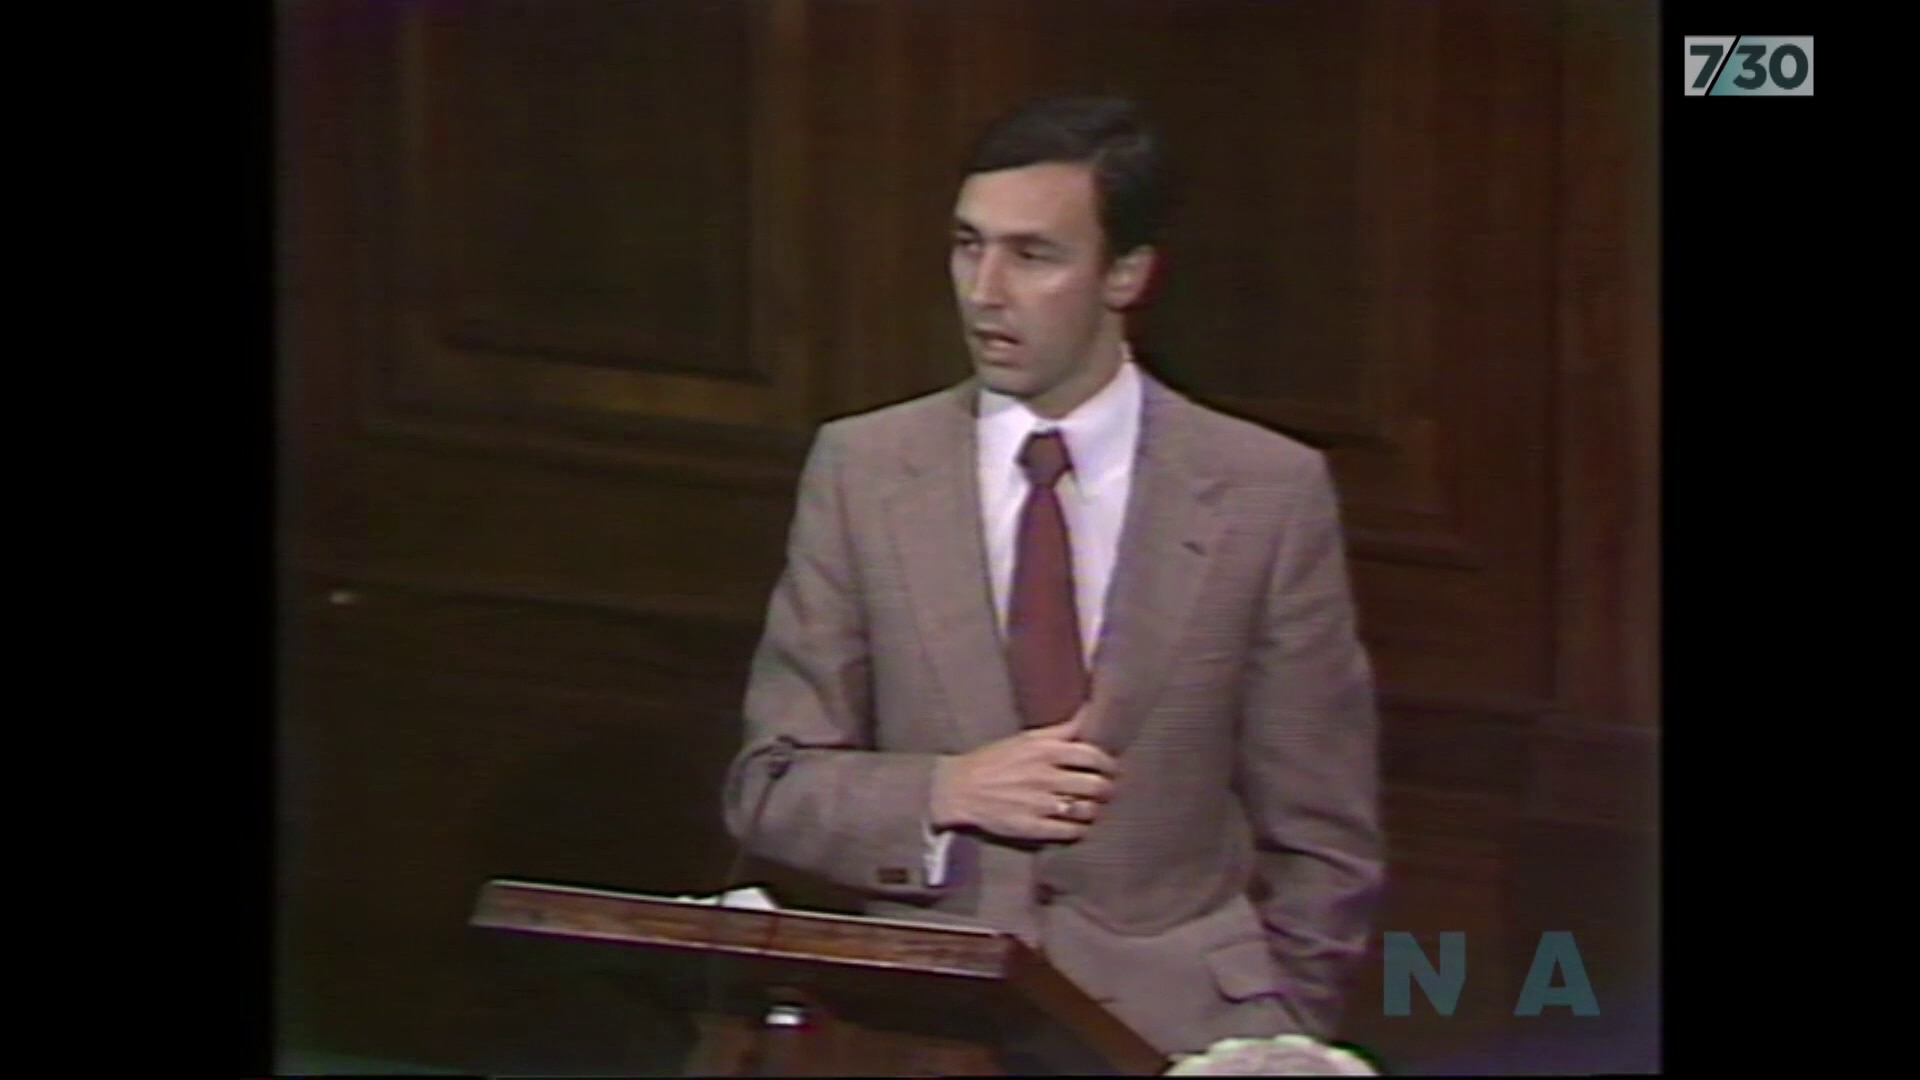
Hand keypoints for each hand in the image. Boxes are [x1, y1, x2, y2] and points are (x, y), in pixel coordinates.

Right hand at [928, 705, 1118, 841]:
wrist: (958, 788)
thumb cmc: (993, 760)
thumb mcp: (1027, 738)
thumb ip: (1061, 730)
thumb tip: (1090, 712)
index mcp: (1046, 751)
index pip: (1093, 756)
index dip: (1108, 764)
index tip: (1110, 768)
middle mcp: (1046, 777)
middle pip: (1096, 785)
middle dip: (1106, 788)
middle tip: (1106, 790)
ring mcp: (1040, 804)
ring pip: (1087, 810)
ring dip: (1094, 809)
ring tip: (1092, 807)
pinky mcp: (1033, 827)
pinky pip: (1070, 832)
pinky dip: (1080, 829)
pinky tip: (1077, 824)